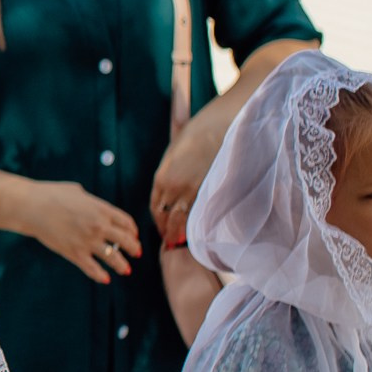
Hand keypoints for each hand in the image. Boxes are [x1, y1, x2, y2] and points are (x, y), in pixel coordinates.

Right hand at [25, 180, 140, 283]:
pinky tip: (105, 279)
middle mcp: (99, 226)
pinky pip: (92, 268)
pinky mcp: (74, 253)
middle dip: (134, 248)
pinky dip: (100, 275)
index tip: (133, 235)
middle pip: (126, 240)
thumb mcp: (77, 191)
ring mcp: (88, 241)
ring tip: (126, 269)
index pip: (126, 222)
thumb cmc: (51, 194)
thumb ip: (90, 200)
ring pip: (113, 258)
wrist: (31, 207)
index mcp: (102, 209)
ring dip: (122, 265)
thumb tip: (93, 204)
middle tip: (136, 253)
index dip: (133, 230)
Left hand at [149, 112, 225, 243]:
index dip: (158, 220)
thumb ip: (169, 173)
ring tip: (182, 243)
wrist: (215, 128)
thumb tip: (169, 187)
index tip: (162, 227)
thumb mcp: (173, 154)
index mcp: (161, 178)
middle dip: (167, 231)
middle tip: (170, 242)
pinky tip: (201, 232)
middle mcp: (173, 189)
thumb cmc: (194, 136)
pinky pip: (200, 215)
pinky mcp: (209, 193)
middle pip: (166, 218)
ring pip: (182, 221)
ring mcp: (191, 192)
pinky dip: (199, 226)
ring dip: (180, 234)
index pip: (155, 207)